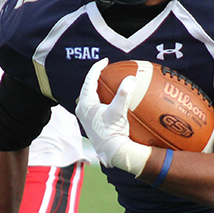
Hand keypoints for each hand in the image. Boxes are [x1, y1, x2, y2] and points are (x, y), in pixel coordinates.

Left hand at [75, 58, 149, 174]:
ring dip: (98, 87)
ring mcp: (86, 116)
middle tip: (106, 68)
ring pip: (90, 95)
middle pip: (88, 87)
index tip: (105, 61)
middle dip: (96, 76)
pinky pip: (94, 103)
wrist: (112, 151)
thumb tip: (131, 78)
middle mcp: (82, 109)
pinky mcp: (91, 121)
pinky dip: (101, 96)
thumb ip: (124, 94)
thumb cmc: (113, 132)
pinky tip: (110, 97)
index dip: (97, 68)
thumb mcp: (119, 111)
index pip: (89, 80)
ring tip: (107, 79)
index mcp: (85, 104)